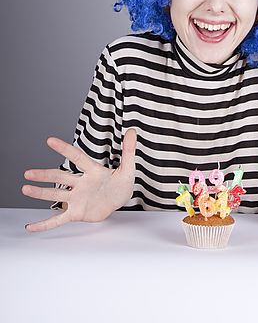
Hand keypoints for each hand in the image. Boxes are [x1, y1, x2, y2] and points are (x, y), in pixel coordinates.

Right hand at [22, 128, 136, 232]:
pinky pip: (58, 219)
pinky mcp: (76, 212)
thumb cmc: (121, 183)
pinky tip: (31, 226)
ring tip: (25, 189)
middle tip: (28, 172)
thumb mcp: (128, 168)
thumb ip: (128, 150)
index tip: (50, 140)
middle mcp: (81, 183)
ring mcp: (77, 198)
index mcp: (92, 171)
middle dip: (44, 175)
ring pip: (56, 195)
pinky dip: (44, 224)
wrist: (120, 200)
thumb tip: (133, 131)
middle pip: (61, 177)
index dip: (65, 149)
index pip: (77, 158)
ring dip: (41, 193)